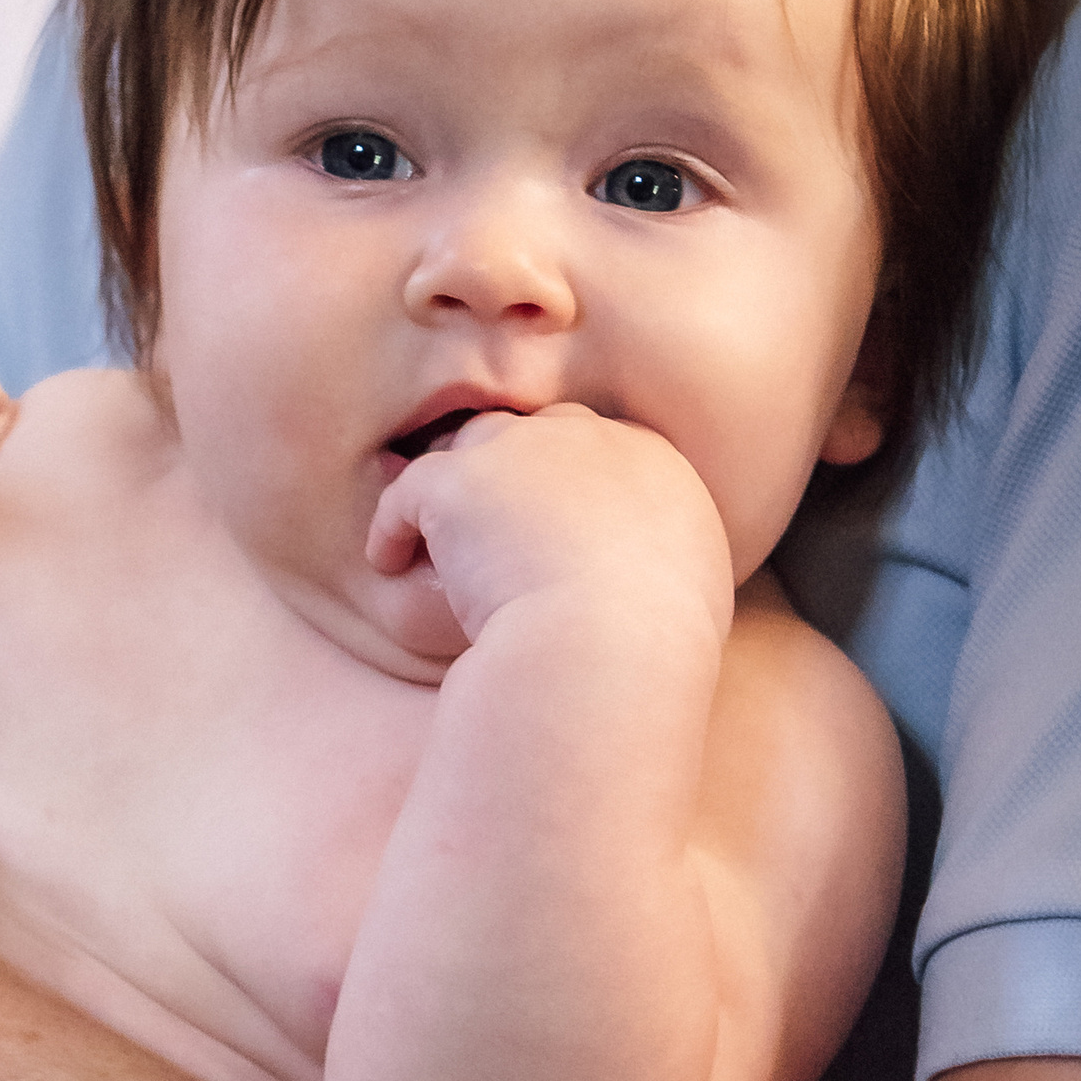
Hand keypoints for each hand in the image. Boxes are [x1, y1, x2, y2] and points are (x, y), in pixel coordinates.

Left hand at [365, 403, 733, 653]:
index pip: (595, 444)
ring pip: (469, 449)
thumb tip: (659, 585)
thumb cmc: (654, 645)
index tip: (545, 521)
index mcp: (650, 460)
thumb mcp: (693, 593)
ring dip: (455, 490)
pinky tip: (387, 559)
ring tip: (434, 536)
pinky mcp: (457, 483)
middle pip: (533, 432)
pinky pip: (407, 492)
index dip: (563, 480)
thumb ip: (670, 562)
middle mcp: (586, 438)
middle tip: (483, 518)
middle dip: (509, 469)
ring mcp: (517, 453)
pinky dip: (394, 526)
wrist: (609, 647)